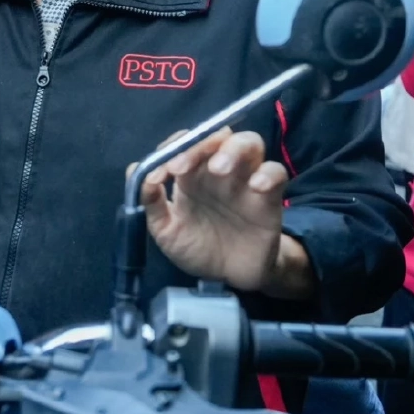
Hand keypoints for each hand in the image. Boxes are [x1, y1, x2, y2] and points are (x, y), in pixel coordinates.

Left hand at [139, 127, 288, 292]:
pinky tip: (256, 186)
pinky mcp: (270, 196)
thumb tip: (136, 171)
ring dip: (233, 149)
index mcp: (192, 174)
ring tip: (219, 169)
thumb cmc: (198, 248)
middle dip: (202, 144)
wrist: (230, 278)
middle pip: (218, 136)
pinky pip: (277, 172)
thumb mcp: (167, 231)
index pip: (187, 143)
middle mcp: (219, 170)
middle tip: (185, 168)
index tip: (166, 168)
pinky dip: (268, 173)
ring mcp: (246, 179)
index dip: (175, 147)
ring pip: (250, 143)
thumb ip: (152, 204)